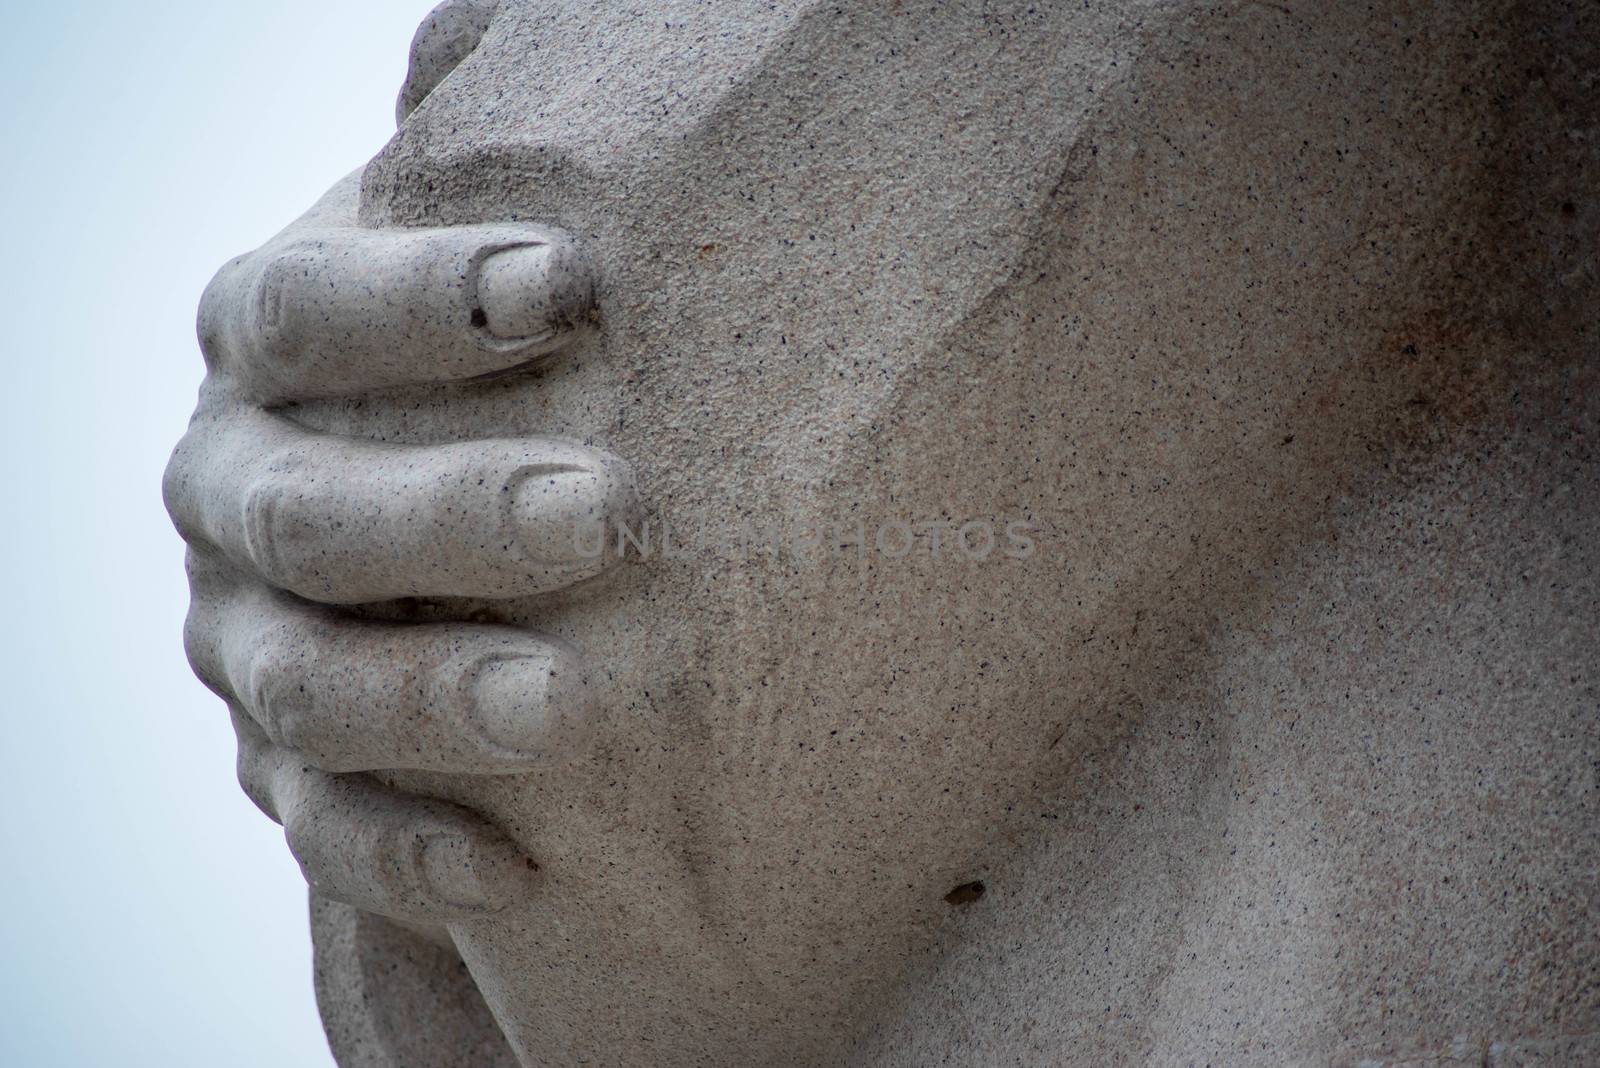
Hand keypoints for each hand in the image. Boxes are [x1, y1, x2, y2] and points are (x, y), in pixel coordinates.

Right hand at [163, 167, 636, 922]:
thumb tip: (627, 179)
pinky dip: (411, 852)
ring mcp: (241, 641)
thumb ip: (526, 263)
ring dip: (429, 697)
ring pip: (305, 683)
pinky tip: (517, 870)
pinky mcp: (282, 768)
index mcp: (256, 355)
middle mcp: (227, 493)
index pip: (304, 314)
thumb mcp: (486, 296)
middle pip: (306, 513)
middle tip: (605, 514)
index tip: (576, 286)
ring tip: (563, 704)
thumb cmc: (490, 374)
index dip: (420, 300)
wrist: (419, 511)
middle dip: (450, 515)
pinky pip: (324, 829)